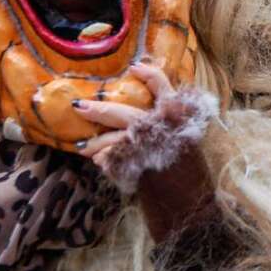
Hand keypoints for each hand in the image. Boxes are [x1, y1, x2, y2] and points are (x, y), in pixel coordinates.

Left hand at [73, 60, 218, 241]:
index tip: (134, 68)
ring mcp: (150, 148)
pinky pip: (114, 160)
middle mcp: (163, 129)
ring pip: (114, 139)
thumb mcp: (184, 140)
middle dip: (99, 110)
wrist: (191, 203)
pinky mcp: (140, 167)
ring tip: (81, 147)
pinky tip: (101, 163)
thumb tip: (140, 115)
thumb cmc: (188, 171)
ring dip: (96, 143)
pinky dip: (106, 161)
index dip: (148, 74)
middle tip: (79, 107)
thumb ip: (168, 124)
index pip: (162, 85)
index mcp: (177, 117)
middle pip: (124, 113)